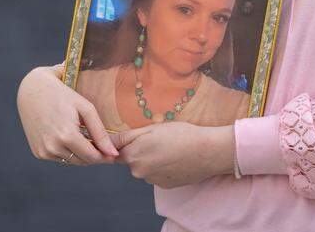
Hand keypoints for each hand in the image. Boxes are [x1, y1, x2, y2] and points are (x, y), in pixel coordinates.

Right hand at [16, 62, 119, 164]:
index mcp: (66, 136)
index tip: (114, 153)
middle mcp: (52, 147)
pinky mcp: (37, 152)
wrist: (33, 90)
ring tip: (87, 139)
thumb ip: (100, 133)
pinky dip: (68, 152)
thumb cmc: (63, 95)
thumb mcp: (86, 109)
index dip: (105, 157)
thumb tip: (113, 153)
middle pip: (82, 161)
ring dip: (81, 154)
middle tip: (104, 146)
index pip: (92, 157)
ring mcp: (43, 151)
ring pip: (71, 161)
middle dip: (95, 156)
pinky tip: (70, 138)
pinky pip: (59, 158)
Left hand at [113, 122, 234, 188]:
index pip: (117, 151)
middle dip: (142, 150)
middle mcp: (139, 172)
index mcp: (133, 156)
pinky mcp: (165, 186)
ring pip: (146, 167)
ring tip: (171, 148)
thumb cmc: (181, 135)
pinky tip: (176, 158)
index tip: (140, 137)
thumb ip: (126, 137)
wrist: (207, 152)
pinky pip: (158, 174)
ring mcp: (152, 181)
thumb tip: (107, 143)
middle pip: (133, 159)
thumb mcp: (151, 128)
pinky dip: (164, 167)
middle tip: (160, 139)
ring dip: (153, 159)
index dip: (127, 142)